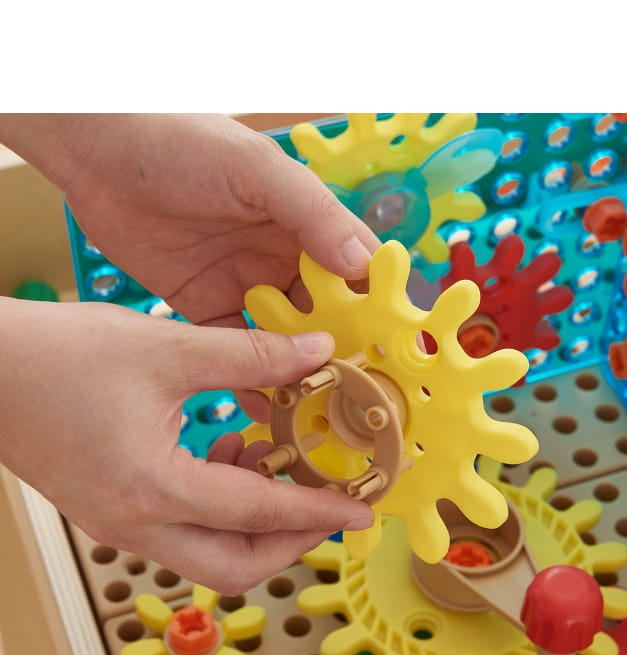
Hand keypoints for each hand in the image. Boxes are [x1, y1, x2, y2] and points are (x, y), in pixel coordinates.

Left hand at [0, 113, 379, 420]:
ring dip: (299, 366)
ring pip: (285, 335)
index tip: (393, 345)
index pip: (357, 266)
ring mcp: (244, 283)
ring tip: (317, 405)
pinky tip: (267, 403)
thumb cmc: (182, 140)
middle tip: (356, 391)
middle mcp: (282, 256)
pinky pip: (235, 348)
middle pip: (325, 311)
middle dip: (341, 347)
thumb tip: (362, 265)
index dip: (378, 304)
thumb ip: (311, 213)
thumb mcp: (255, 169)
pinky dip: (251, 376)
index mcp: (305, 221)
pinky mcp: (205, 304)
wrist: (97, 150)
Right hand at [0, 298, 374, 593]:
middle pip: (236, 565)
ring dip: (255, 521)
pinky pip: (181, 529)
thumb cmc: (57, 357)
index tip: (361, 511)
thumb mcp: (167, 347)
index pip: (259, 516)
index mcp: (154, 488)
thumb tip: (317, 354)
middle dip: (291, 541)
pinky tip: (230, 447)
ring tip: (279, 463)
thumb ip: (251, 356)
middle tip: (327, 502)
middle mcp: (135, 523)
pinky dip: (220, 505)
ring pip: (209, 553)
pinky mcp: (111, 508)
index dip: (318, 512)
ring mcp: (119, 523)